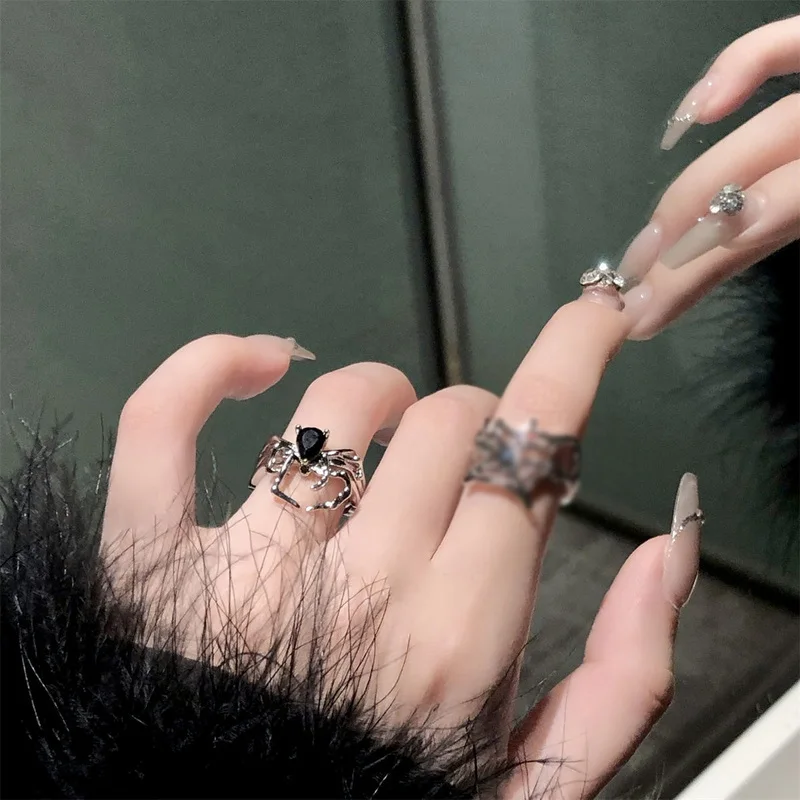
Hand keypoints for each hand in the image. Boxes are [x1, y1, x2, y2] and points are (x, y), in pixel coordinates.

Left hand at [102, 294, 700, 797]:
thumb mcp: (537, 789)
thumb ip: (623, 677)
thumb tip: (667, 550)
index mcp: (458, 635)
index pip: (531, 449)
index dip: (572, 361)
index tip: (590, 318)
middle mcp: (359, 590)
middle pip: (446, 422)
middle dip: (476, 418)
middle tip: (468, 457)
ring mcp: (246, 571)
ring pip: (334, 409)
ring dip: (378, 395)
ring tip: (383, 425)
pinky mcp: (153, 564)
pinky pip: (163, 422)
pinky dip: (207, 367)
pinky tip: (254, 363)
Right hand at [618, 15, 799, 339]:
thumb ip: (781, 227)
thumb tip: (703, 277)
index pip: (758, 224)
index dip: (692, 273)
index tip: (643, 318)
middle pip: (741, 189)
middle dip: (674, 248)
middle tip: (630, 292)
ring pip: (756, 135)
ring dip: (687, 192)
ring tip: (647, 242)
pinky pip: (788, 46)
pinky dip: (738, 69)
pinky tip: (692, 118)